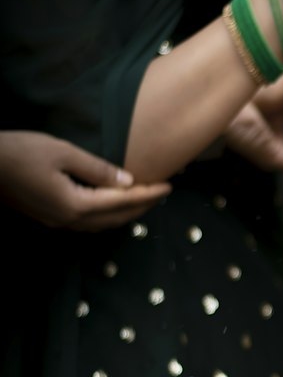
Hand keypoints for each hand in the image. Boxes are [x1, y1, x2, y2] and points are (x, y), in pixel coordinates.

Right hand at [0, 131, 170, 229]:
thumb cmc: (19, 152)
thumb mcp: (62, 152)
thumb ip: (97, 169)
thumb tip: (127, 182)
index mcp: (75, 204)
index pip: (122, 201)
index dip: (148, 194)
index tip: (168, 187)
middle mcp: (68, 220)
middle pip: (115, 219)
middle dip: (142, 207)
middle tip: (162, 194)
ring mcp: (57, 223)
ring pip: (101, 225)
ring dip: (125, 215)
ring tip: (143, 202)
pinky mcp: (48, 219)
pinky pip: (87, 223)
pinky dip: (106, 217)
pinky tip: (111, 207)